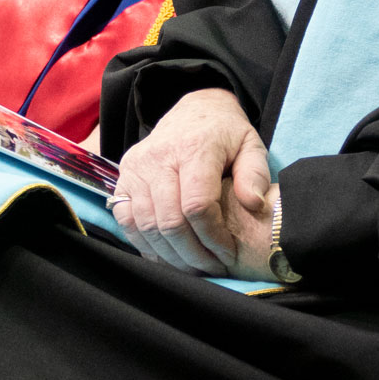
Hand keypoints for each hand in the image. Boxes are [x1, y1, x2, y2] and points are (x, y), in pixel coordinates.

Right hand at [111, 88, 272, 277]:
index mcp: (194, 148)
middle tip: (212, 268)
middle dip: (193, 254)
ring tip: (192, 267)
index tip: (228, 253)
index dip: (213, 238)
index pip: (197, 206)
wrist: (194, 111)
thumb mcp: (251, 145)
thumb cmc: (225, 134)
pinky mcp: (123, 176)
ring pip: (147, 226)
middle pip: (170, 222)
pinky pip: (126, 219)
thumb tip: (253, 204)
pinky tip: (166, 255)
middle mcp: (159, 157)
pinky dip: (144, 243)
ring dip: (170, 255)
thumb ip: (255, 174)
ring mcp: (136, 167)